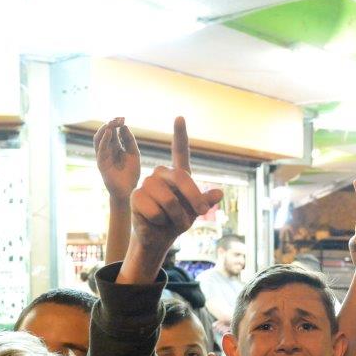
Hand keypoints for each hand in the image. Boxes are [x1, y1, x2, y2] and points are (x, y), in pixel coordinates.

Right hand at [95, 117, 140, 202]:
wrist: (128, 190)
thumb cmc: (131, 173)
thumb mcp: (134, 153)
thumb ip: (129, 141)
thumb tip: (124, 126)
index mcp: (116, 147)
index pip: (114, 131)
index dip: (117, 124)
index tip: (123, 118)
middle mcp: (108, 150)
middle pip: (106, 132)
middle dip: (111, 124)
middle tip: (118, 118)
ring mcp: (103, 155)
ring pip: (98, 138)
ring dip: (104, 129)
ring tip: (111, 122)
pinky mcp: (101, 162)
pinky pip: (100, 148)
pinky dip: (103, 139)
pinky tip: (108, 132)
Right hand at [128, 117, 223, 258]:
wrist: (158, 237)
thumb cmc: (177, 221)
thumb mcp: (196, 211)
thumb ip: (206, 201)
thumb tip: (219, 193)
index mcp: (177, 174)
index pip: (179, 151)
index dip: (180, 135)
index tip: (179, 117)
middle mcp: (160, 175)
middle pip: (181, 177)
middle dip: (195, 198)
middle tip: (202, 213)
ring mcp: (146, 184)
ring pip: (169, 199)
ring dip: (176, 216)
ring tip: (172, 221)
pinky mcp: (136, 196)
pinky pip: (155, 210)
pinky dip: (161, 221)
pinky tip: (154, 221)